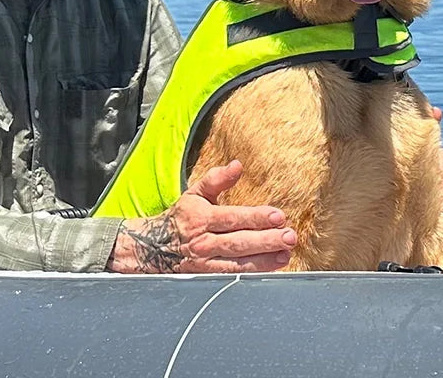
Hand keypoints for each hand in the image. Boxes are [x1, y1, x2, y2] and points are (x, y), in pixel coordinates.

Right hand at [106, 160, 296, 273]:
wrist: (153, 247)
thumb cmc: (180, 217)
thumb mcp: (195, 193)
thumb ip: (217, 179)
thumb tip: (237, 165)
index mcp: (201, 217)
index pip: (233, 218)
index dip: (256, 217)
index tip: (278, 216)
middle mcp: (203, 242)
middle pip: (239, 243)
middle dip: (266, 240)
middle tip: (289, 237)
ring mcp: (205, 264)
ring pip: (238, 264)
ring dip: (264, 260)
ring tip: (285, 255)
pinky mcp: (207, 278)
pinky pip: (232, 278)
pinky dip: (252, 275)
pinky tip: (270, 269)